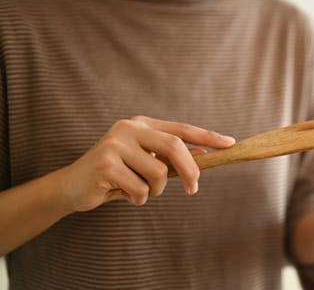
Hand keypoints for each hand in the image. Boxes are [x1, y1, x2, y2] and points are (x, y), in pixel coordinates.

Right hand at [54, 116, 234, 211]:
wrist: (73, 185)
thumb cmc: (116, 174)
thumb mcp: (145, 162)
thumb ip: (170, 158)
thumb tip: (204, 156)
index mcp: (142, 124)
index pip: (182, 129)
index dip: (207, 137)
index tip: (230, 143)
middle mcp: (130, 128)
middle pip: (175, 146)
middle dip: (190, 171)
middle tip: (193, 190)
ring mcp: (115, 144)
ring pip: (158, 173)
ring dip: (154, 191)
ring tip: (137, 189)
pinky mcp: (105, 164)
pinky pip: (140, 189)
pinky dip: (137, 199)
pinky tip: (122, 194)